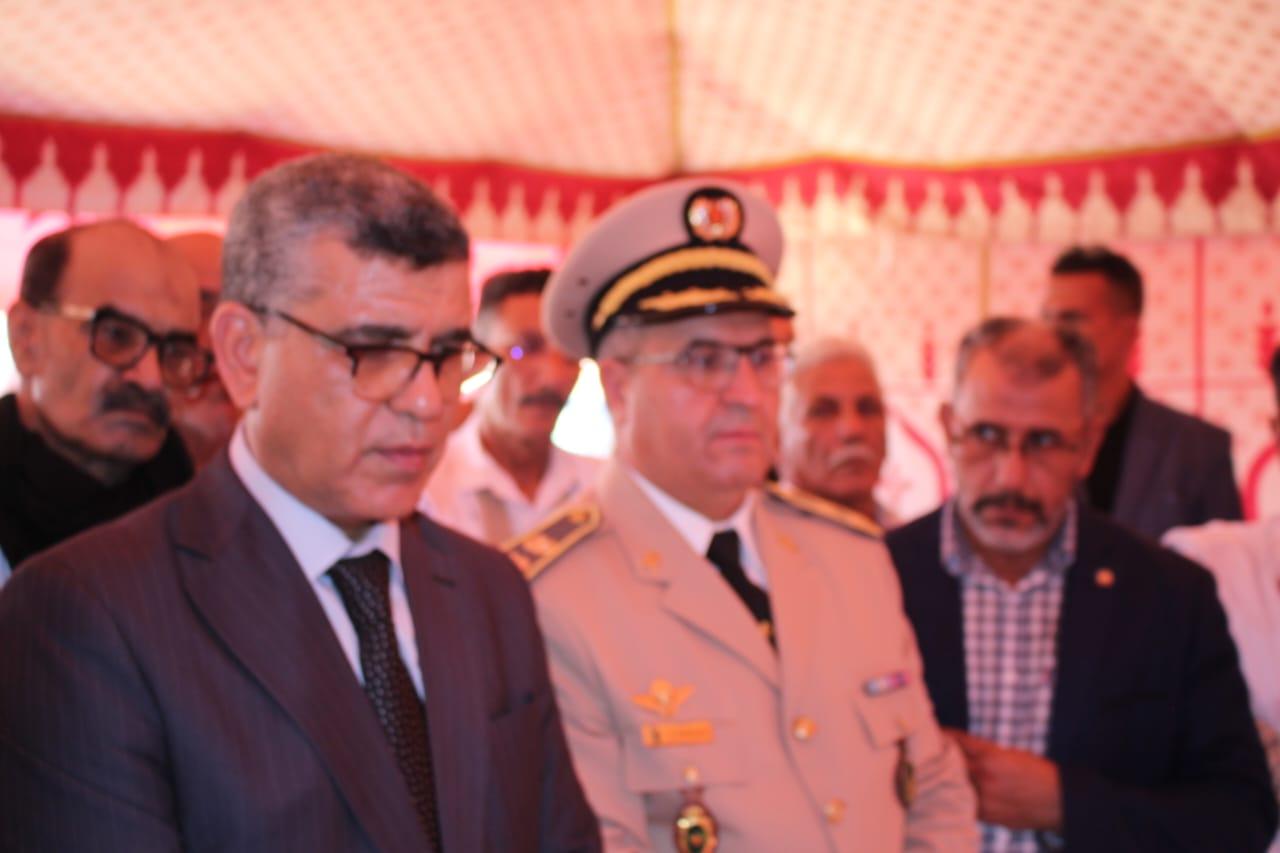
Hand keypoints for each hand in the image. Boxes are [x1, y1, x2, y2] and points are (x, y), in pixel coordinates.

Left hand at [944, 728, 1062, 830]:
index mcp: (990, 755)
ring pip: (955, 786)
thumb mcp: (1010, 754)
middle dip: (940, 758)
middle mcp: (985, 776)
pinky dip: (960, 798)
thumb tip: (958, 750)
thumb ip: (983, 753)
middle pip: (950, 764)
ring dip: (947, 780)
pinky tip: (955, 794)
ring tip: (938, 775)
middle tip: (929, 753)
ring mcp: (985, 798)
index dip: (943, 737)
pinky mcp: (988, 815)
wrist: (1058, 800)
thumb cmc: (1035, 773)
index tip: (935, 734)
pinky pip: (966, 805)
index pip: (957, 742)